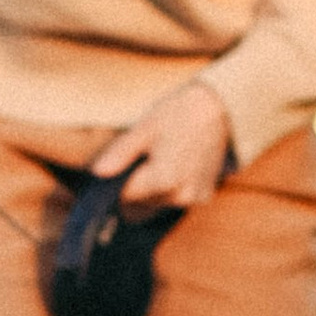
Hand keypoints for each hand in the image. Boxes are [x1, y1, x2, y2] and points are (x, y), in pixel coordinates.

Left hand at [90, 80, 232, 213]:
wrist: (218, 108)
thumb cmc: (178, 113)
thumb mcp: (144, 129)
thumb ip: (120, 154)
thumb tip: (97, 172)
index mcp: (162, 181)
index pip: (123, 199)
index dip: (114, 186)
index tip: (115, 169)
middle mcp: (179, 196)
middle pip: (138, 207)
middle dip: (131, 191)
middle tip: (136, 162)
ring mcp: (193, 199)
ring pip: (156, 206)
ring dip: (149, 192)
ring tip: (156, 161)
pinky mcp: (203, 196)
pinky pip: (174, 201)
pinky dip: (168, 190)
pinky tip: (173, 165)